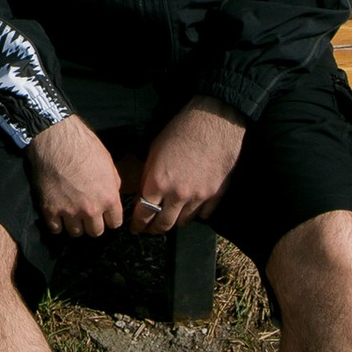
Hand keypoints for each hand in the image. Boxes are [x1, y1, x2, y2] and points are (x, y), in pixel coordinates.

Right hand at [29, 112, 124, 238]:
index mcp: (108, 198)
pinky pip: (55, 229)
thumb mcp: (108, 163)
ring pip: (76, 233)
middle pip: (95, 232)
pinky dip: (56, 224)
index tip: (105, 215)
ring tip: (71, 214)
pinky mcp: (50, 210)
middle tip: (87, 214)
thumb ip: (112, 183)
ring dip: (75, 225)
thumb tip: (113, 194)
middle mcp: (91, 209)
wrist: (56, 140)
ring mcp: (69, 211)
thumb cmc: (84, 146)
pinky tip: (57, 215)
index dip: (110, 219)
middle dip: (93, 224)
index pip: (115, 223)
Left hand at [130, 99, 245, 233]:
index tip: (136, 228)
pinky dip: (196, 214)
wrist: (213, 121)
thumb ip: (148, 177)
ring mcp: (198, 196)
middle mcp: (177, 194)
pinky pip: (203, 214)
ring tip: (171, 218)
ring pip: (183, 221)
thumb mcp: (155, 151)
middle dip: (154, 229)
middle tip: (151, 229)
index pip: (144, 214)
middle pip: (163, 224)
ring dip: (175, 221)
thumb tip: (144, 194)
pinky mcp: (216, 194)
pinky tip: (193, 210)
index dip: (138, 224)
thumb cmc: (181, 130)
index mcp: (158, 183)